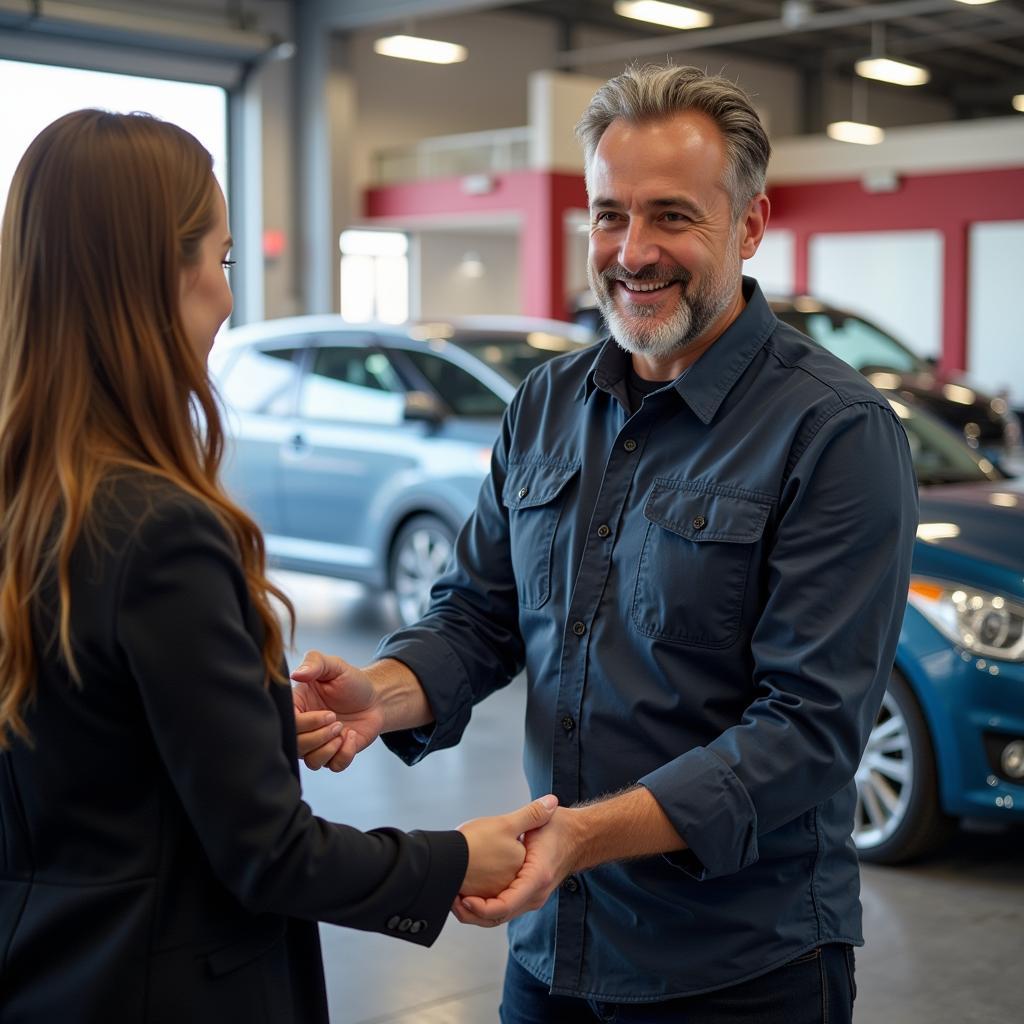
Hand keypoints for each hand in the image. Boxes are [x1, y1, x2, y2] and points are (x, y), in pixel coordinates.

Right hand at [292, 650, 385, 771]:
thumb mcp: (335, 666)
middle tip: (336, 720)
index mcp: (296, 706)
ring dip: (329, 748)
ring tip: (343, 729)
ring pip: (311, 761)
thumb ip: (315, 662)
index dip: (305, 724)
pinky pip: (334, 766)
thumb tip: (296, 673)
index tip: (328, 713)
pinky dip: (344, 754)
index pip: (287, 724)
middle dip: (319, 736)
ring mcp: (318, 743)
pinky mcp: (335, 754)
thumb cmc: (351, 681)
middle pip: (297, 746)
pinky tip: (352, 737)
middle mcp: (303, 728)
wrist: (375, 697)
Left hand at [453, 806, 578, 926]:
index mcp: (536, 878)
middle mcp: (533, 895)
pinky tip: (465, 895)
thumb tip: (546, 803)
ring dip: (473, 912)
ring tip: (452, 897)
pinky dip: (482, 907)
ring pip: (497, 917)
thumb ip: (536, 814)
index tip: (464, 898)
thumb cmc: (560, 830)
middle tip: (449, 898)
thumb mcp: (547, 821)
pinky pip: (501, 909)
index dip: (482, 907)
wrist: (577, 840)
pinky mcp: (524, 896)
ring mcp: (529, 898)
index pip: (506, 905)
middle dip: (470, 913)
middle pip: (497, 917)